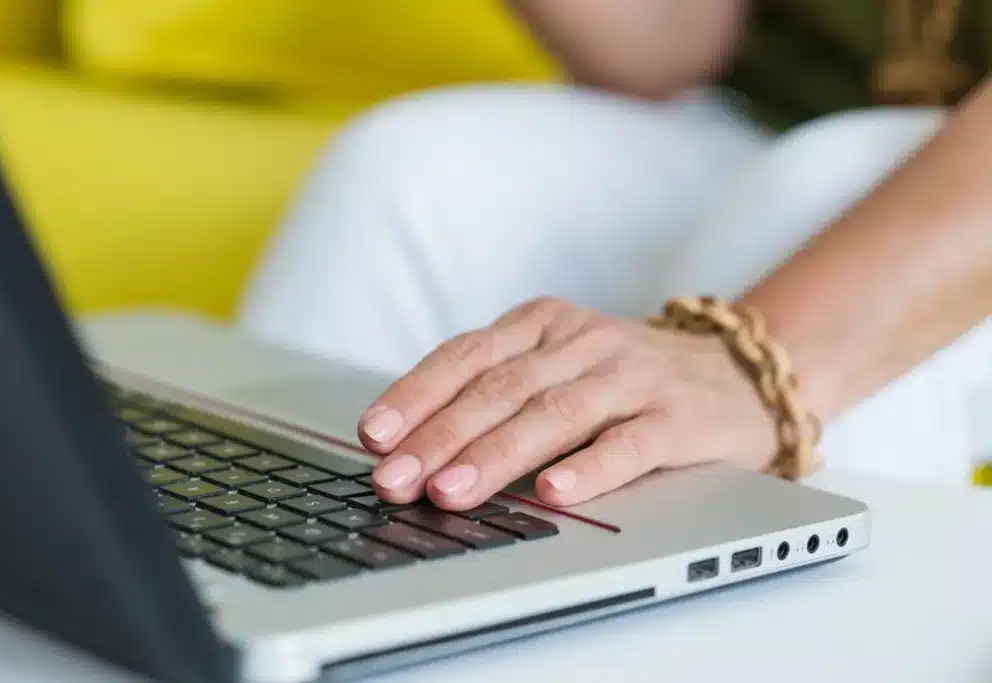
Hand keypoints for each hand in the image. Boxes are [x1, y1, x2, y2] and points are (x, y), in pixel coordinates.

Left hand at [358, 297, 777, 509]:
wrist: (735, 375)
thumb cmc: (625, 378)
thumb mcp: (556, 365)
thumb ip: (496, 390)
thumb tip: (412, 444)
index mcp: (542, 324)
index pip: (465, 356)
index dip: (415, 395)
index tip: (374, 435)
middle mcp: (582, 343)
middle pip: (500, 388)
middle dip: (440, 436)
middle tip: (395, 479)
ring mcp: (631, 377)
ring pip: (553, 414)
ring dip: (497, 454)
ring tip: (451, 491)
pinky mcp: (677, 418)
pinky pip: (628, 444)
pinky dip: (588, 469)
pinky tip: (553, 494)